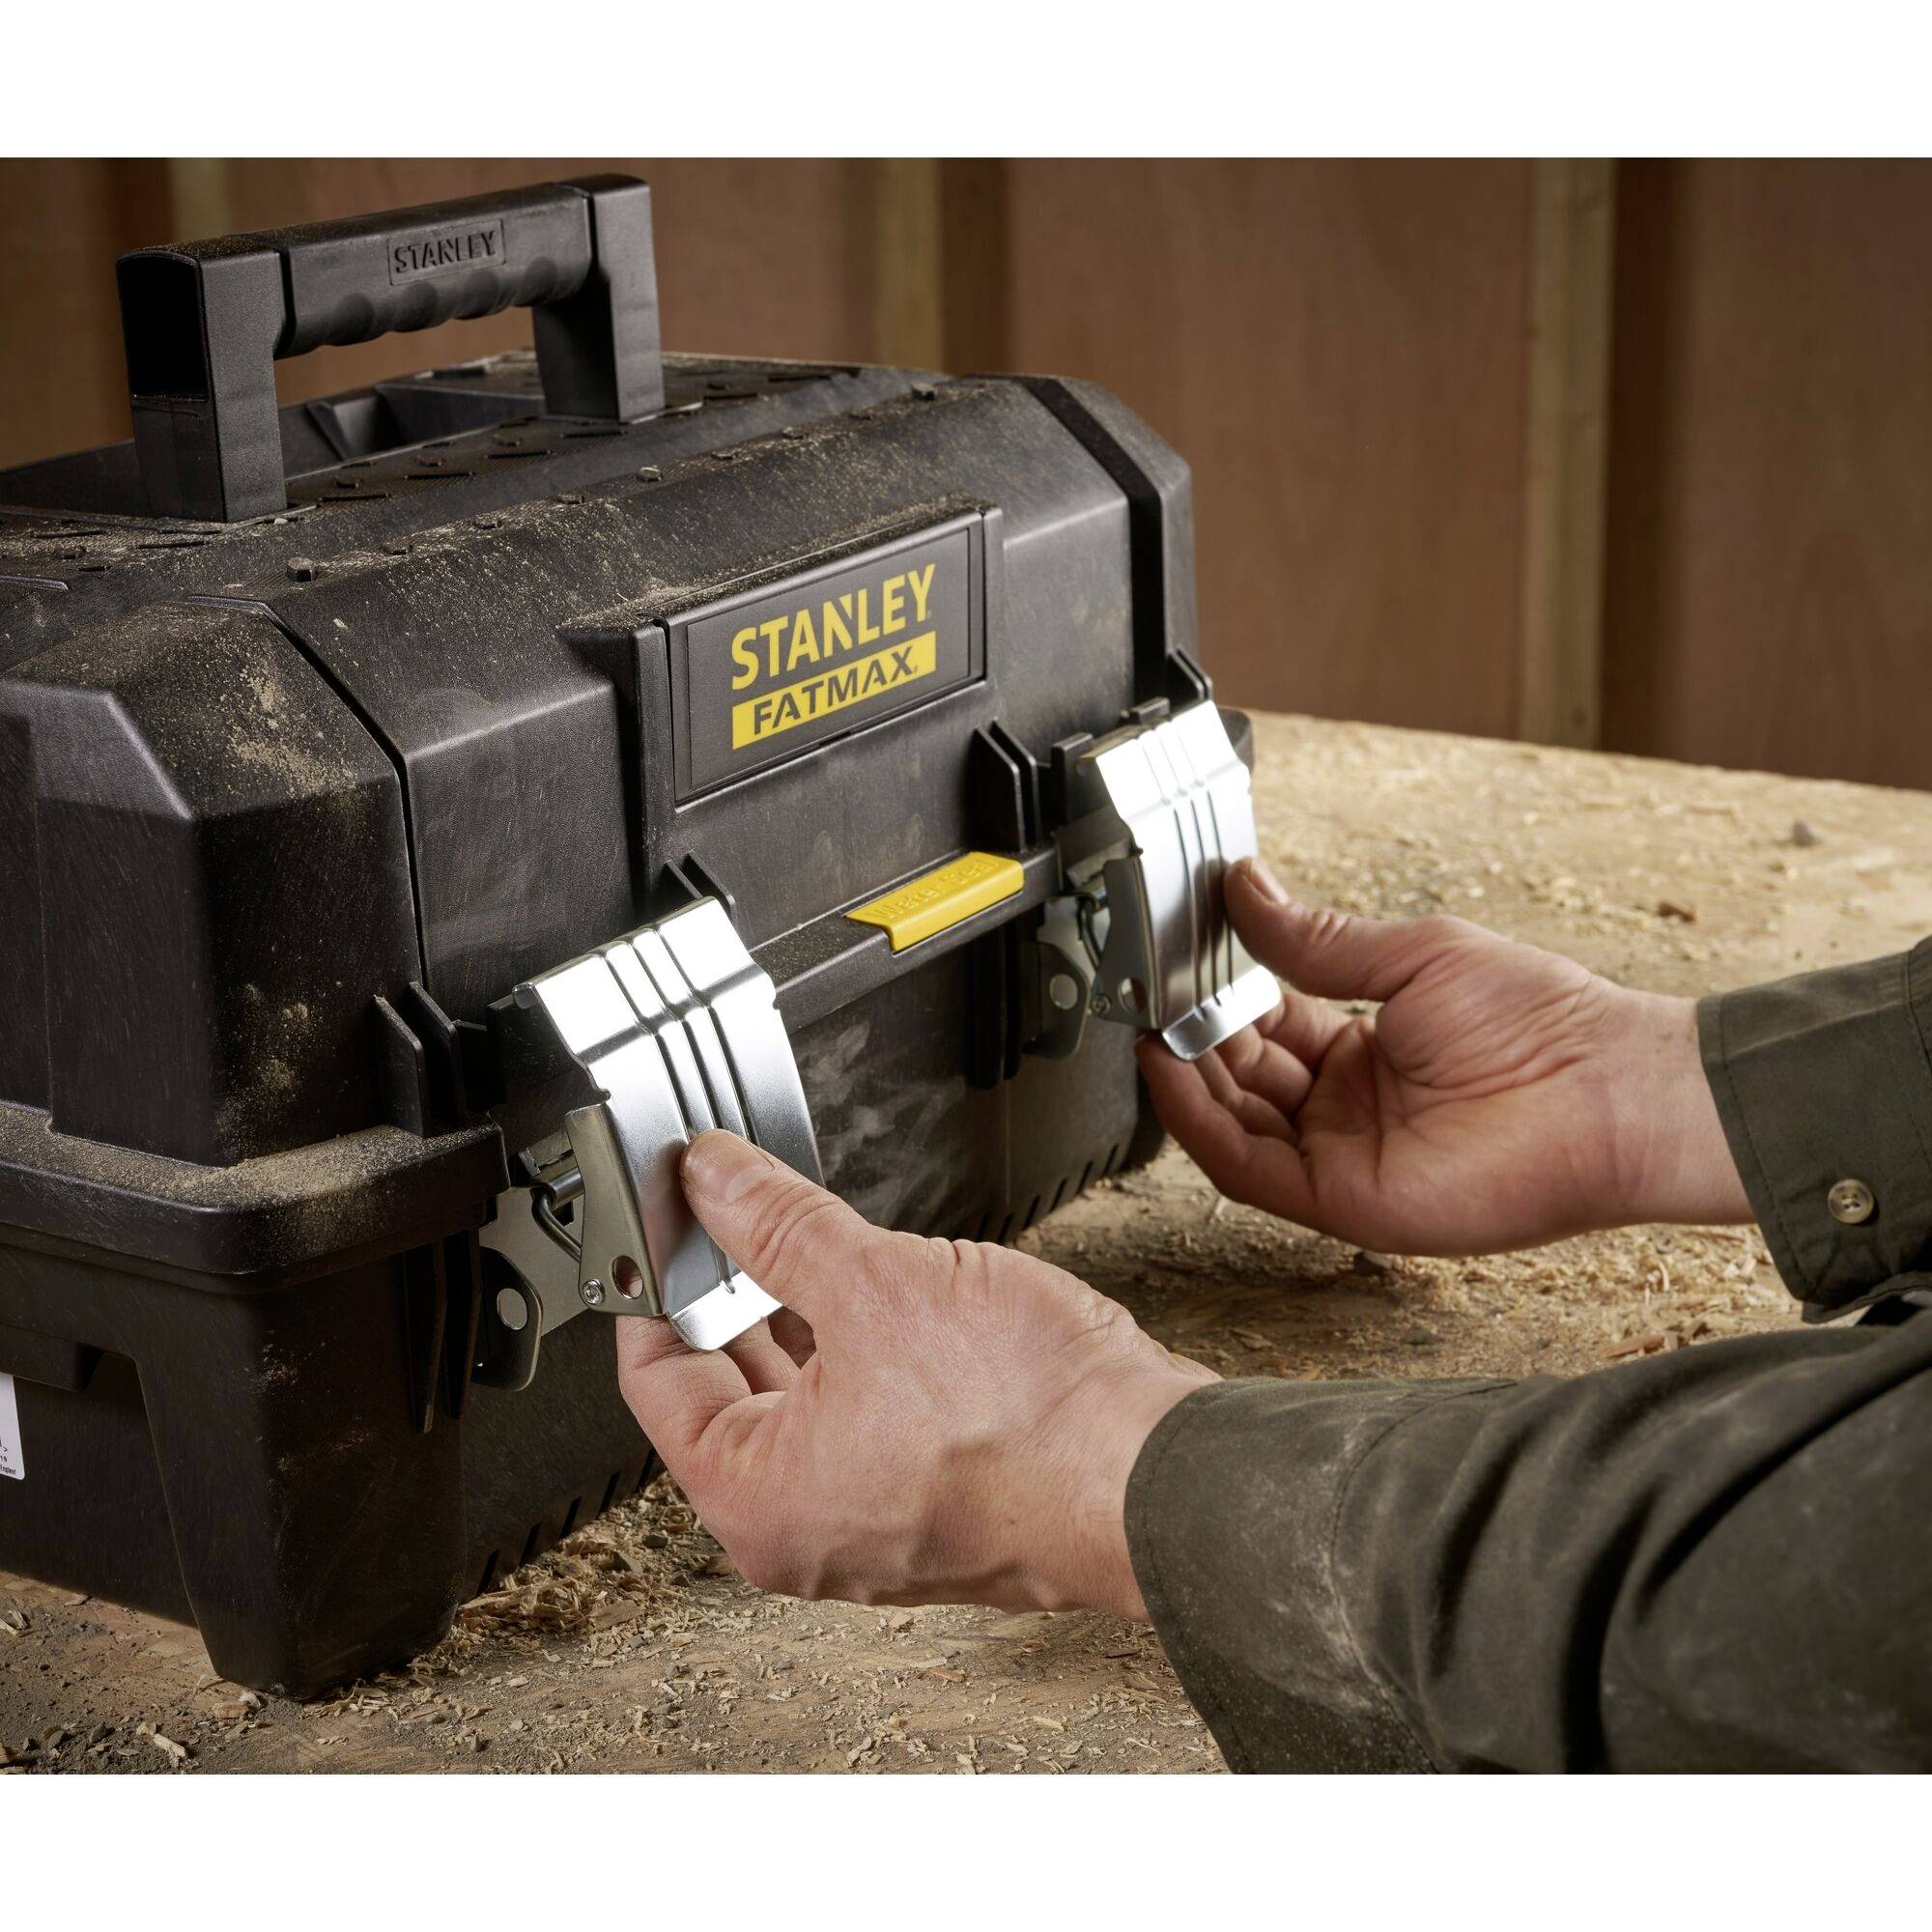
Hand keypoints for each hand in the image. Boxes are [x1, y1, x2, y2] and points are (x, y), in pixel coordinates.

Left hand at [616, 1132, 1215, 1616]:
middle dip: (732, 1292)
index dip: (657, 1284)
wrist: (1160, 1472)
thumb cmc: (1033, 1422)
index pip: (657, 1380)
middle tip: (728, 1208)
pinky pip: (869, 1416)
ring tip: (805, 1232)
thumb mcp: (879, 1284)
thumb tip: (715, 1183)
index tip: (666, 1220)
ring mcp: (876, 1521)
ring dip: (802, 1317)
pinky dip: (862, 1353)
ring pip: (808, 1401)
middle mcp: (805, 1528)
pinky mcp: (939, 1500)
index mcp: (756, 1499)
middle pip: (730, 1391)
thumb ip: (780, 1225)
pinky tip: (881, 1287)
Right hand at [1138, 859, 1750, 1254]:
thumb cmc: (1541, 1022)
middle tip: (1152, 993)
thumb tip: (1246, 886)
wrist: (1605, 1090)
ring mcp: (1342, 1157)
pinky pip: (1248, 1168)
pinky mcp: (1343, 1201)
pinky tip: (1173, 1074)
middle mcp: (1347, 1109)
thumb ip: (1316, 937)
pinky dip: (1201, 1124)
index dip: (1220, 997)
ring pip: (1233, 1125)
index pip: (1266, 1028)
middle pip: (1240, 1078)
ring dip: (1185, 1080)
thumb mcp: (1412, 955)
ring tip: (1149, 1028)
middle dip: (1194, 1036)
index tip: (1180, 959)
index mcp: (1366, 1052)